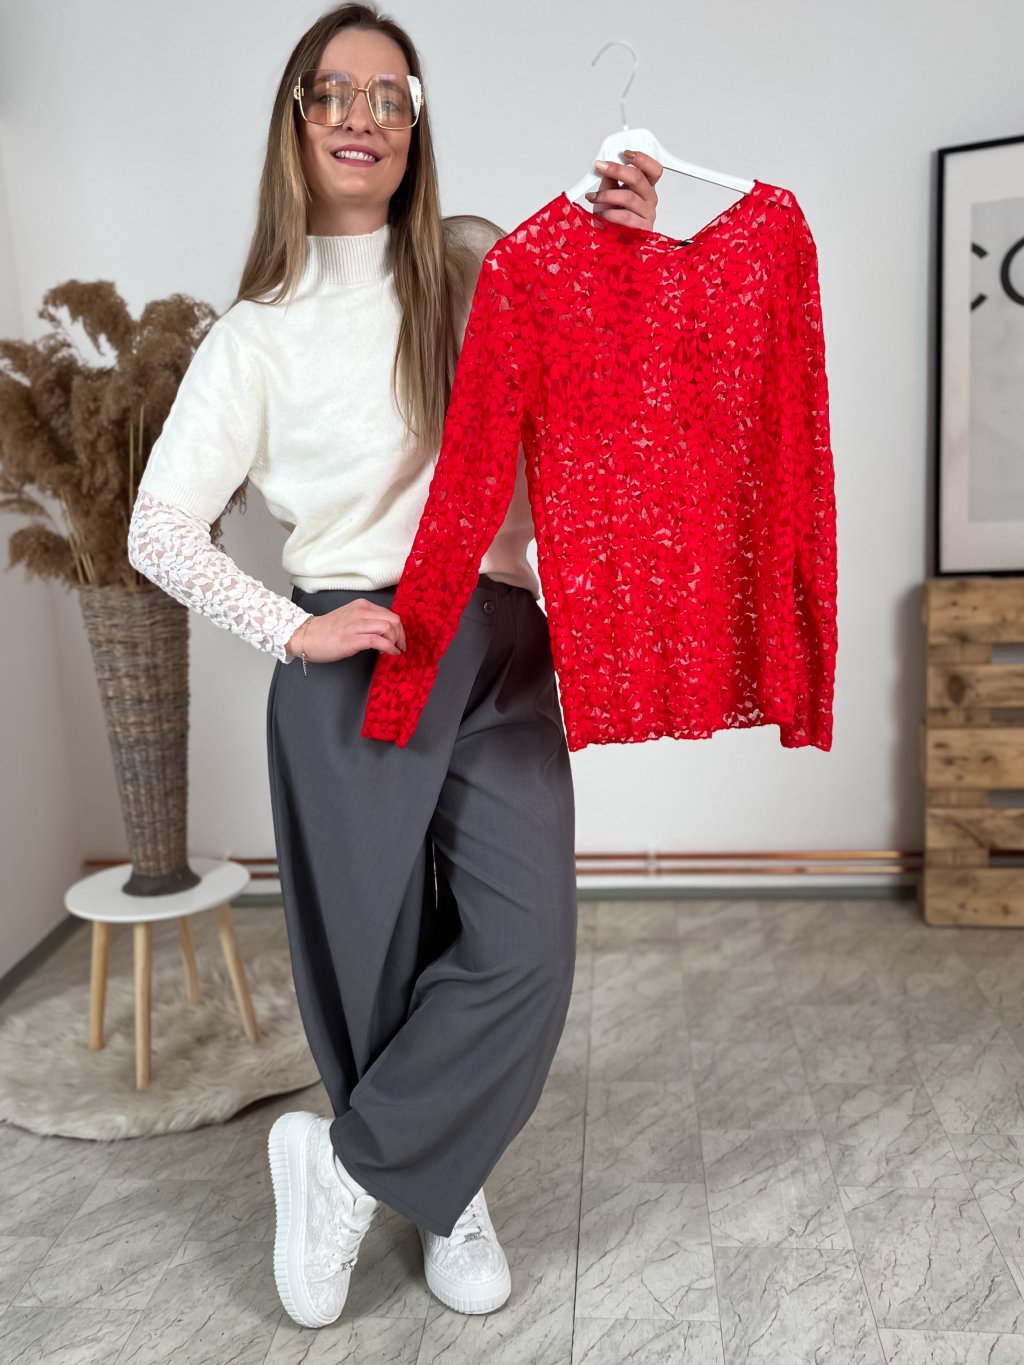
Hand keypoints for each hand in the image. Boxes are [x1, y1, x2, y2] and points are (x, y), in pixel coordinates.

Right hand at [286, 600, 406, 662]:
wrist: (306, 636)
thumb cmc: (327, 631)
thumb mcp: (350, 618)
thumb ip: (366, 621)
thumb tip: (385, 632)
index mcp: (362, 606)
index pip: (390, 614)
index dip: (399, 628)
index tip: (399, 639)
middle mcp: (361, 612)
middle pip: (394, 620)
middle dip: (401, 635)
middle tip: (401, 646)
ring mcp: (357, 625)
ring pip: (389, 628)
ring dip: (396, 642)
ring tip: (395, 651)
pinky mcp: (353, 639)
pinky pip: (379, 641)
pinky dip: (389, 648)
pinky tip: (391, 653)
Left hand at [586, 149, 663, 230]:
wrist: (611, 243)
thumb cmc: (612, 219)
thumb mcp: (609, 194)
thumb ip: (610, 179)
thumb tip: (605, 165)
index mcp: (645, 188)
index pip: (653, 169)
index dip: (642, 159)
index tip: (625, 153)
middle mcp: (649, 199)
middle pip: (639, 178)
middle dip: (618, 170)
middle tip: (602, 167)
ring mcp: (647, 214)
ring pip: (629, 197)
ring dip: (607, 195)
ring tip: (595, 197)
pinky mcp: (642, 229)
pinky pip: (626, 217)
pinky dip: (610, 214)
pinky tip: (602, 214)